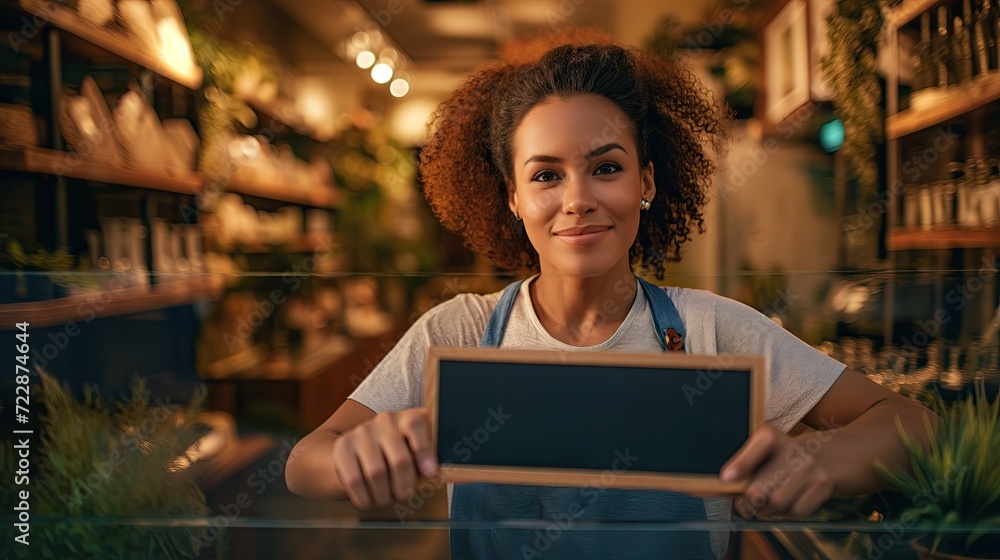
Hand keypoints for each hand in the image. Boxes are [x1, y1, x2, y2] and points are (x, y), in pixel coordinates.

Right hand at [331, 408, 437, 508]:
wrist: (349, 454)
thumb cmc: (393, 458)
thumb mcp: (416, 458)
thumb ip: (439, 466)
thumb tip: (467, 478)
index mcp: (407, 419)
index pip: (417, 426)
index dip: (425, 451)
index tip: (430, 473)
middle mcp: (384, 421)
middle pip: (400, 459)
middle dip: (404, 486)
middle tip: (404, 494)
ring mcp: (361, 432)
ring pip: (377, 473)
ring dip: (384, 495)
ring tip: (386, 496)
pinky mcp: (342, 447)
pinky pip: (354, 480)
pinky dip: (364, 497)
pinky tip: (368, 498)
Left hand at [719, 425, 834, 518]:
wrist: (843, 454)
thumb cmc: (793, 457)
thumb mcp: (770, 452)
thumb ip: (745, 467)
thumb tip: (716, 487)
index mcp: (771, 437)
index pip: (756, 449)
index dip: (740, 465)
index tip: (726, 478)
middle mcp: (792, 450)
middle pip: (759, 489)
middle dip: (749, 502)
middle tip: (749, 502)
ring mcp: (810, 469)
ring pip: (776, 503)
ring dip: (769, 510)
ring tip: (772, 500)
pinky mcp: (824, 486)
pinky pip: (796, 511)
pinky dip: (788, 513)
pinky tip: (791, 502)